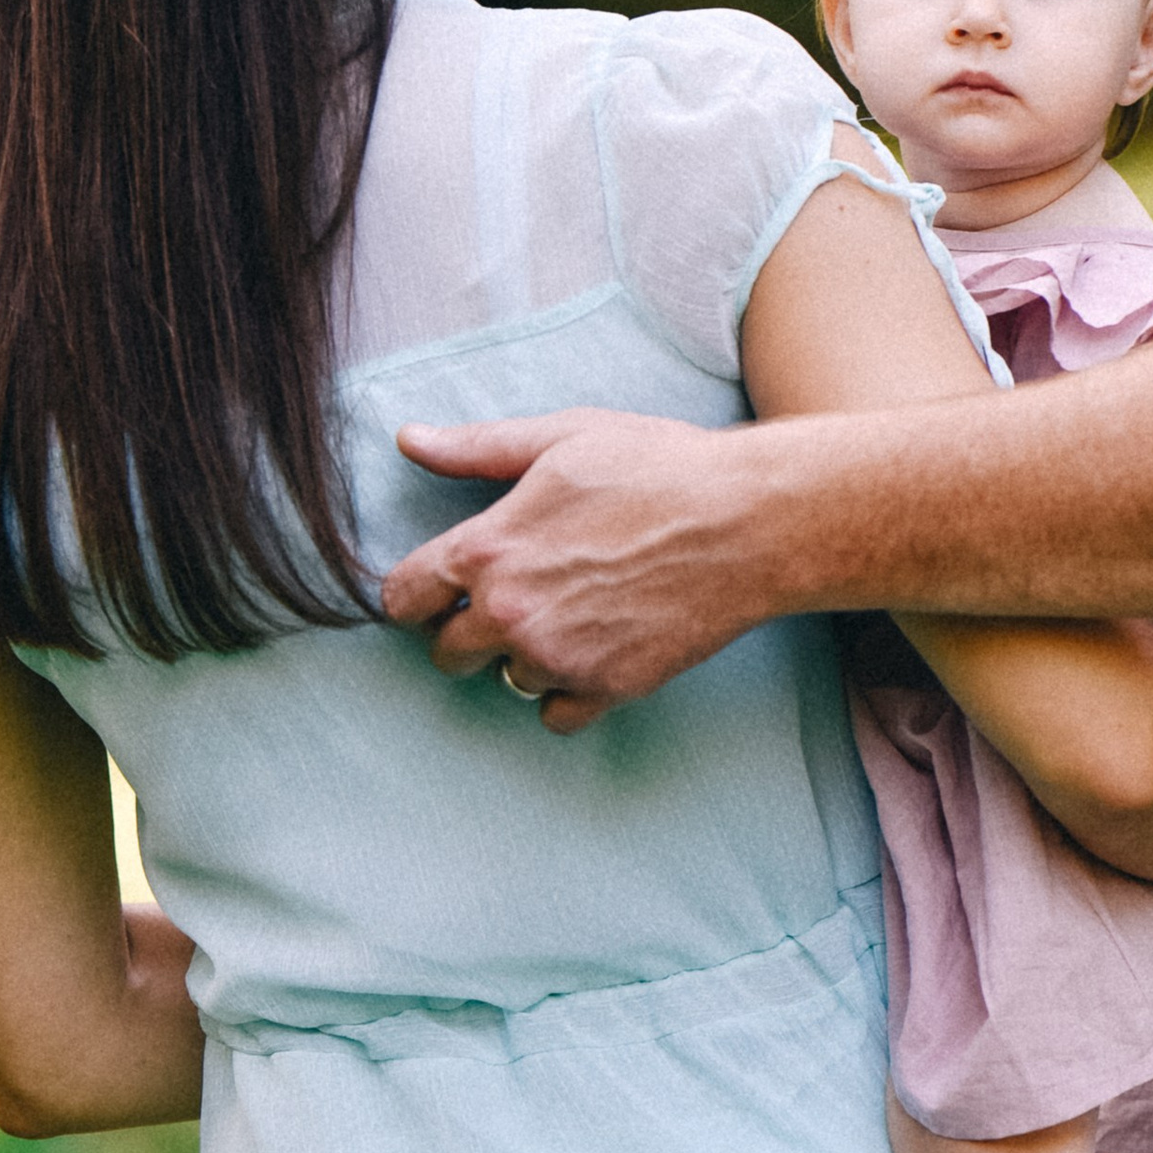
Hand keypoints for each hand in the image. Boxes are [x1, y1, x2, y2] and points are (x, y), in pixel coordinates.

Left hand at [380, 410, 774, 725]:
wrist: (749, 520)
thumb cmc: (659, 468)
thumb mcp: (561, 438)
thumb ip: (476, 448)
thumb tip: (409, 438)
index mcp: (488, 548)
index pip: (404, 598)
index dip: (418, 591)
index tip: (441, 586)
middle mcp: (511, 613)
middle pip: (445, 651)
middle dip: (468, 626)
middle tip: (514, 595)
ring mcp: (558, 657)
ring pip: (505, 679)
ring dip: (526, 654)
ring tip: (573, 609)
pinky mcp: (607, 688)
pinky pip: (555, 714)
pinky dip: (569, 689)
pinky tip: (596, 646)